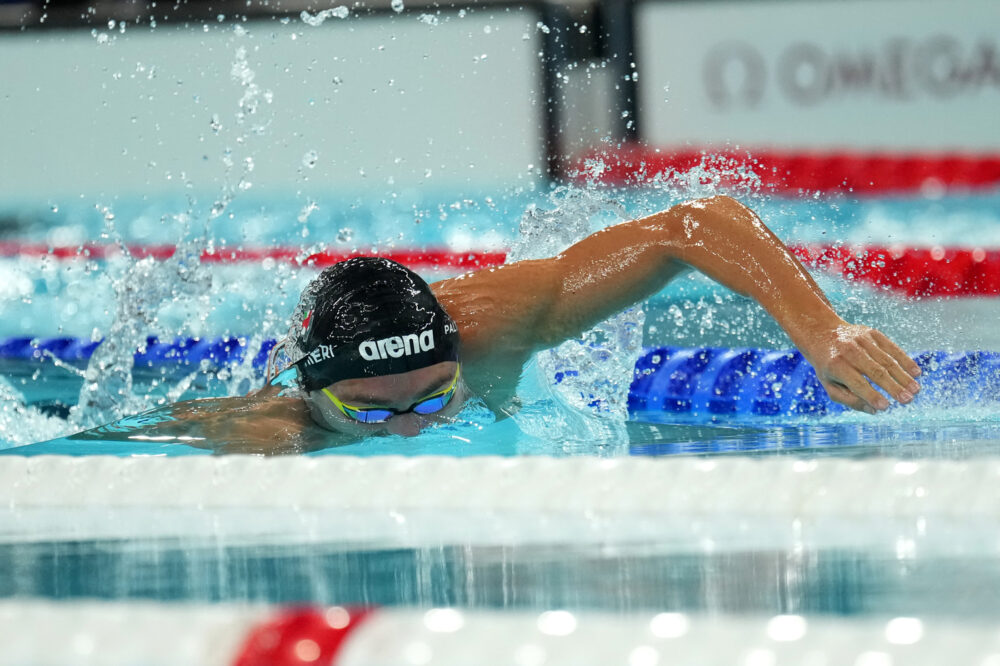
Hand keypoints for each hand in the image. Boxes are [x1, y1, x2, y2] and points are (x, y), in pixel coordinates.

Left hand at [805, 323, 921, 413]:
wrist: (822, 334)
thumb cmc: (828, 366)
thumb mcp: (830, 385)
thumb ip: (850, 400)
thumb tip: (874, 411)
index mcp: (836, 365)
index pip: (857, 382)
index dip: (871, 395)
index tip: (885, 406)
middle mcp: (849, 351)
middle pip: (875, 371)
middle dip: (893, 387)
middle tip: (908, 400)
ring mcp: (861, 340)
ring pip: (886, 360)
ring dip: (903, 376)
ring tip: (915, 390)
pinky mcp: (872, 333)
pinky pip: (891, 347)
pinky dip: (905, 360)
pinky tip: (916, 372)